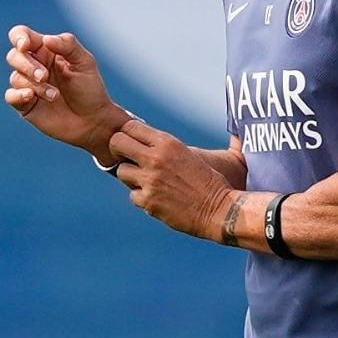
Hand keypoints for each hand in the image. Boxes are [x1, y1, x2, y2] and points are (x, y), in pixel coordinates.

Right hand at [3, 25, 122, 154]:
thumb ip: (68, 45)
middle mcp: (33, 66)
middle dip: (27, 65)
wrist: (93, 120)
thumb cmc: (90, 88)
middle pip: (14, 56)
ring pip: (15, 77)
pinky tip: (31, 97)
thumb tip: (46, 39)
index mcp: (46, 50)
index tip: (26, 46)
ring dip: (35, 85)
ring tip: (54, 95)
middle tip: (45, 76)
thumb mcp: (85, 62)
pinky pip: (10, 96)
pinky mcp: (25, 104)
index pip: (22, 36)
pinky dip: (18, 95)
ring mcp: (28, 85)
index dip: (19, 38)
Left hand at [108, 121, 242, 241]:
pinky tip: (159, 199)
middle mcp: (156, 158)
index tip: (132, 143)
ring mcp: (150, 180)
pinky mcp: (149, 201)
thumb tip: (142, 145)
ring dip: (131, 177)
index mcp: (167, 142)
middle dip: (118, 151)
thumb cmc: (208, 182)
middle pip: (116, 143)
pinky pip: (133, 195)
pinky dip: (143, 198)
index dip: (127, 134)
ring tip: (149, 182)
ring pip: (121, 172)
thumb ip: (163, 149)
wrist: (221, 210)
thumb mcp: (188, 154)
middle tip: (128, 160)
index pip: (130, 127)